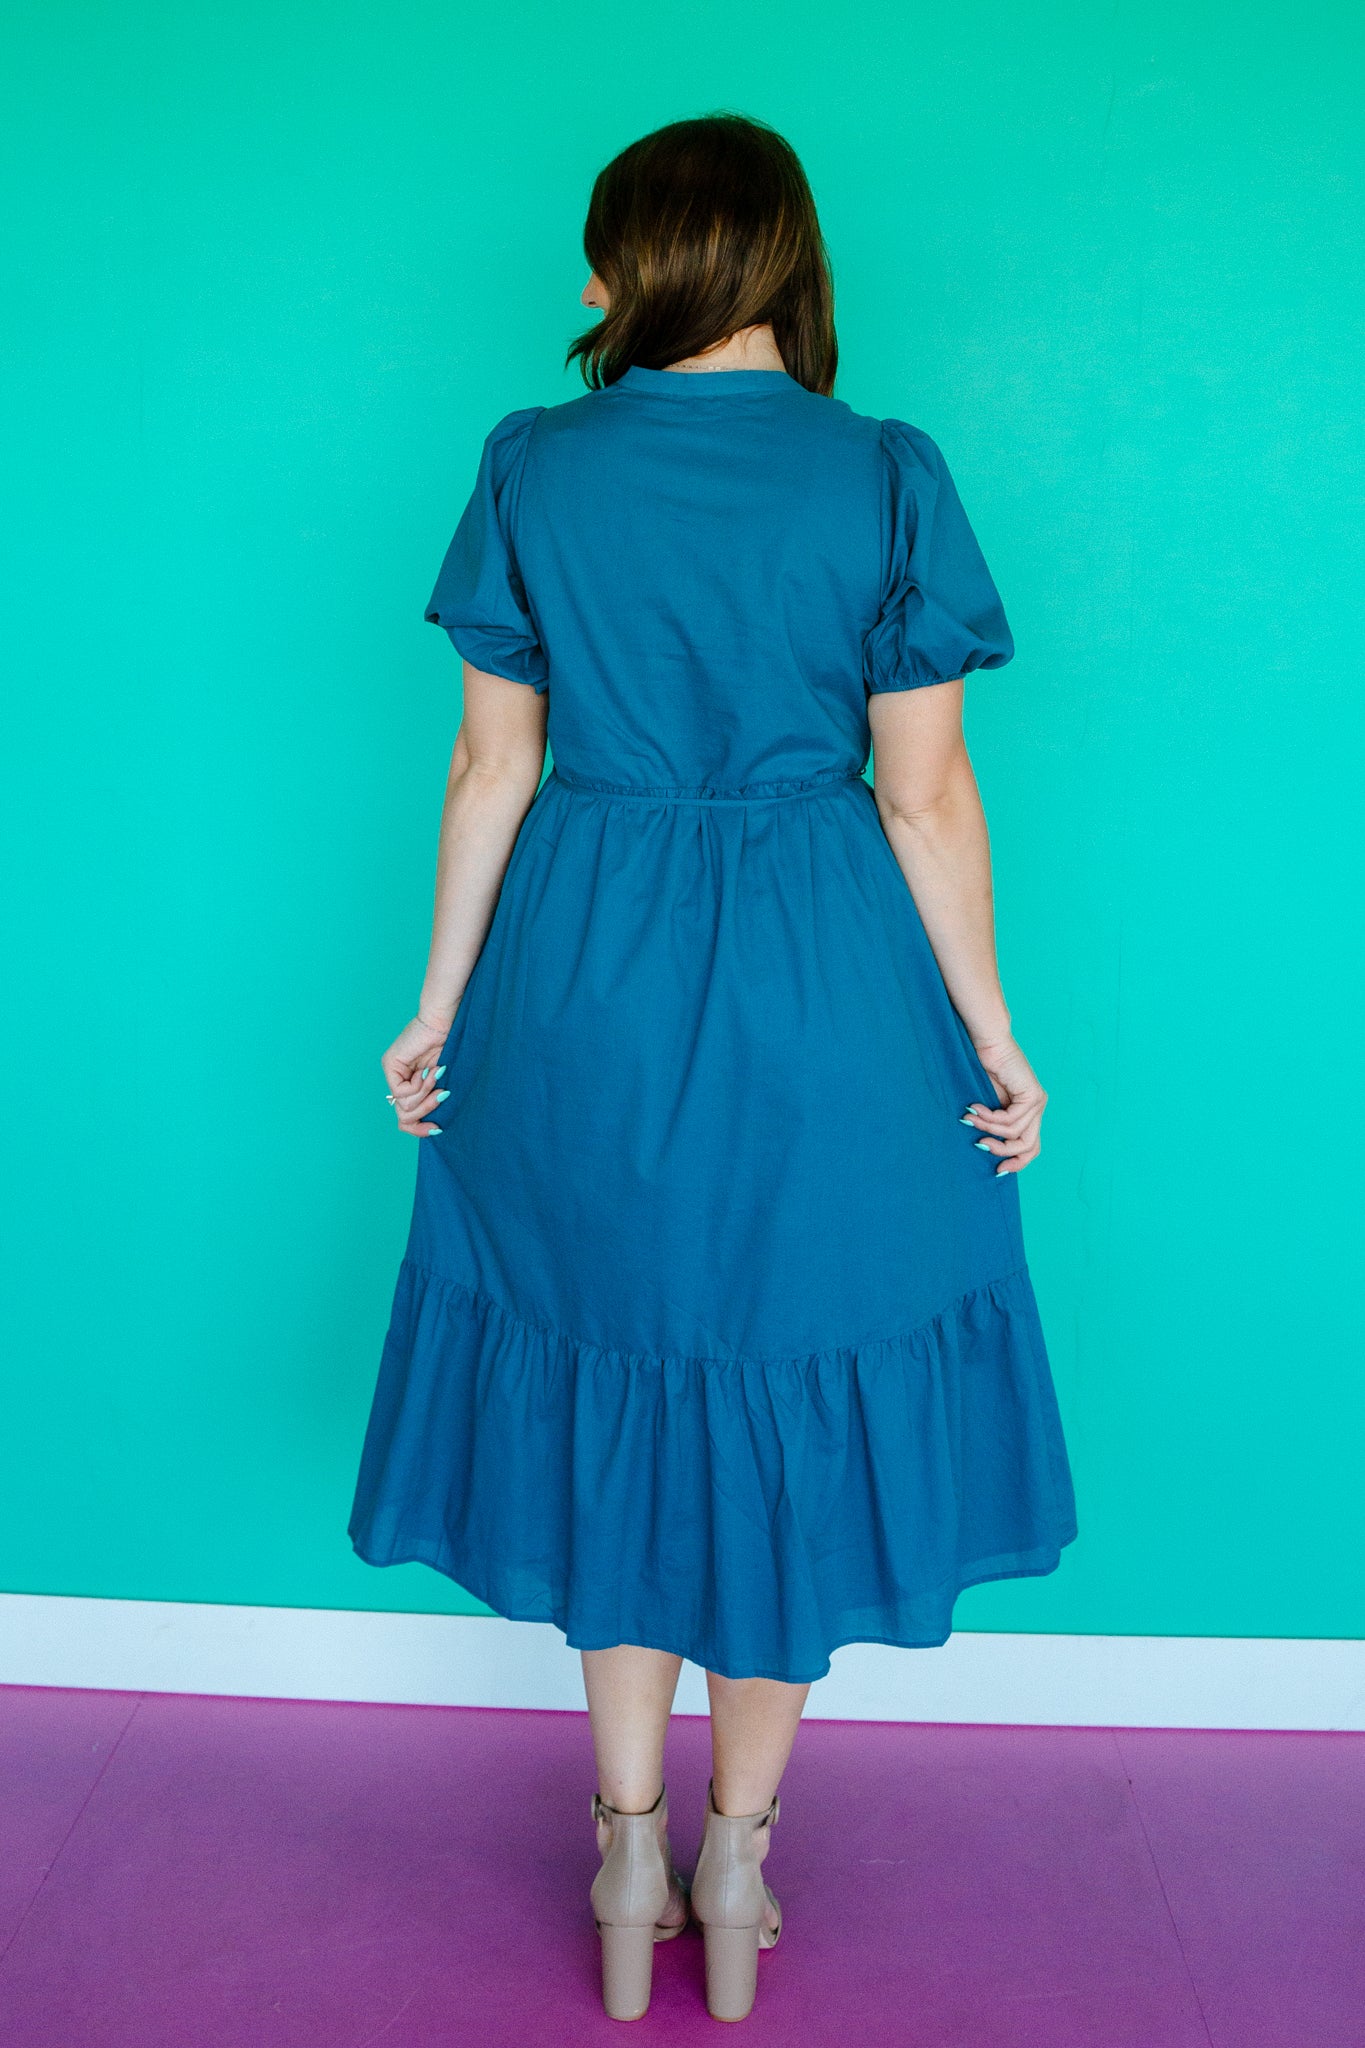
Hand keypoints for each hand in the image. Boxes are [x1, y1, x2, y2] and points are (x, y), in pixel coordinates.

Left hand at [382, 1011, 454, 1136]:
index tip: (437, 1129)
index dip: (419, 1128)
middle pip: (403, 1116)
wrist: (447, 1022)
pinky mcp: (390, 1064)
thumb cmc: (452, 1047)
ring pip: (403, 1106)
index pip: (406, 1118)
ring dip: (425, 1095)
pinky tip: (428, 1072)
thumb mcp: (444, 1083)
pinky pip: (401, 1092)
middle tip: (442, 1096)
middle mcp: (398, 1079)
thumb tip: (434, 1128)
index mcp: (411, 1084)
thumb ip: (434, 1101)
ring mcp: (391, 1071)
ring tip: (436, 1077)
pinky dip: (419, 1086)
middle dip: (425, 1111)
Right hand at [961, 1034, 1046, 1175]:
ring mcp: (1038, 1102)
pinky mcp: (1033, 1095)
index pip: (1031, 1146)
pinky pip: (1011, 1120)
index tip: (997, 1170)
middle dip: (1004, 1152)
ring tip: (970, 1119)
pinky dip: (990, 1118)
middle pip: (1029, 1146)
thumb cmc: (983, 1069)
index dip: (1017, 1162)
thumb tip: (984, 1148)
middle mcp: (1037, 1108)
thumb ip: (993, 1124)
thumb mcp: (988, 1104)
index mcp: (1029, 1111)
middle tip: (981, 1146)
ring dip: (989, 1129)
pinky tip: (975, 1109)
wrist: (987, 1042)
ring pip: (1016, 1134)